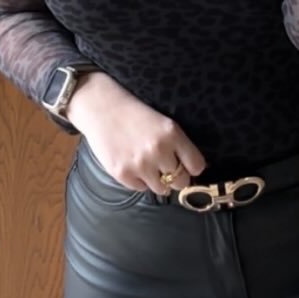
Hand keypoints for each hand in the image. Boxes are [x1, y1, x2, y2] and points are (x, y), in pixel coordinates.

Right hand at [66, 72, 206, 195]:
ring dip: (158, 181)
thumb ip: (178, 144)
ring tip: (149, 166)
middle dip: (176, 177)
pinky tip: (133, 164)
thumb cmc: (135, 114)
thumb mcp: (164, 123)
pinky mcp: (122, 173)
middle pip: (181, 181)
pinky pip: (141, 189)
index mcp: (172, 134)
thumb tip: (192, 169)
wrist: (102, 108)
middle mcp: (158, 151)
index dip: (192, 167)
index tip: (186, 165)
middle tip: (166, 168)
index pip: (196, 165)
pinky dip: (139, 181)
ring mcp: (140, 164)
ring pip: (162, 189)